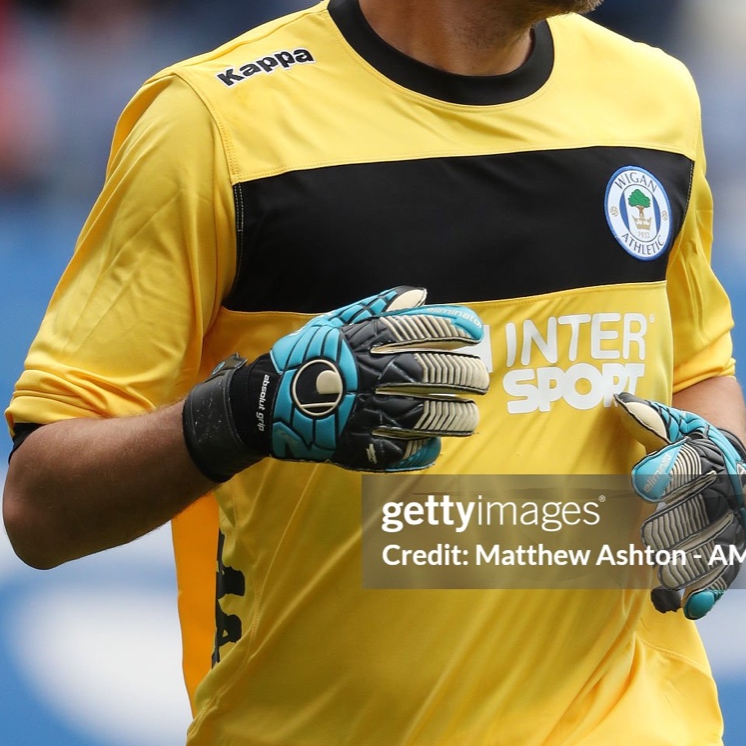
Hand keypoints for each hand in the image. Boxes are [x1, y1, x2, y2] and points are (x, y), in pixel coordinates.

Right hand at [183, 287, 487, 481]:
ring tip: (470, 416)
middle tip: (481, 379)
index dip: (453, 326)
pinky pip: (399, 451)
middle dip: (463, 374)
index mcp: (363, 340)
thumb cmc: (306, 357)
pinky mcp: (357, 446)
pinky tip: (435, 444)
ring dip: (454, 416)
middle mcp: (369, 374)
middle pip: (430, 372)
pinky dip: (422, 449)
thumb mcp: (335, 322)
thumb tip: (422, 294)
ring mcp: (364, 413)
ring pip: (424, 415)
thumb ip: (378, 307)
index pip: (419, 327)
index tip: (475, 331)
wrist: (264, 405)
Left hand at [615, 394, 745, 619]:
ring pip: (714, 547)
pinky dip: (711, 590)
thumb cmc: (687, 439)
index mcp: (707, 456)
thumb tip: (619, 402)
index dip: (666, 472)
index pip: (687, 463)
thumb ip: (645, 418)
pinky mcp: (734, 546)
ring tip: (668, 589)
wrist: (728, 457)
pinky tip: (691, 609)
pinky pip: (725, 569)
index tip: (640, 483)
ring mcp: (733, 520)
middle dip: (676, 528)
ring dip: (692, 568)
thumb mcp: (669, 423)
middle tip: (649, 542)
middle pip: (701, 512)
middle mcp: (725, 490)